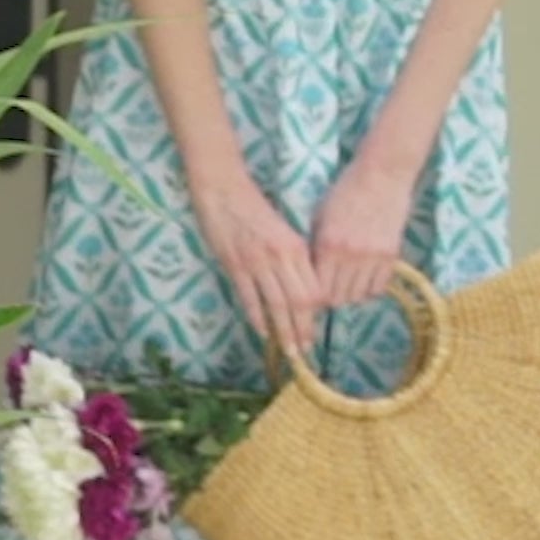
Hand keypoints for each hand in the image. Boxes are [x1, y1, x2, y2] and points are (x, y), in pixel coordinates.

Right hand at [188, 170, 321, 359]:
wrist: (222, 188)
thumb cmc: (253, 205)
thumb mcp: (281, 229)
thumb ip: (292, 256)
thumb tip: (301, 287)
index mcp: (295, 245)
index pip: (313, 288)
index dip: (317, 312)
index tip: (314, 327)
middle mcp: (279, 256)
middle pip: (299, 301)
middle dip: (303, 330)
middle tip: (304, 352)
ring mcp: (256, 262)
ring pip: (277, 305)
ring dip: (284, 332)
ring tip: (289, 351)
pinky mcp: (234, 265)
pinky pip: (250, 299)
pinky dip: (258, 318)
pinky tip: (263, 333)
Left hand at [310, 154, 416, 307]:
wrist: (382, 175)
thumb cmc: (344, 192)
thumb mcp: (320, 216)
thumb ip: (314, 247)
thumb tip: (308, 275)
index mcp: (327, 244)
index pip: (317, 288)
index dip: (313, 294)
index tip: (313, 292)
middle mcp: (350, 255)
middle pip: (338, 298)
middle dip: (331, 297)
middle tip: (329, 290)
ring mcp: (373, 257)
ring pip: (358, 296)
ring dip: (350, 294)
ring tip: (346, 285)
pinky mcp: (391, 255)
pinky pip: (378, 288)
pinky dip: (369, 288)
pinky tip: (363, 278)